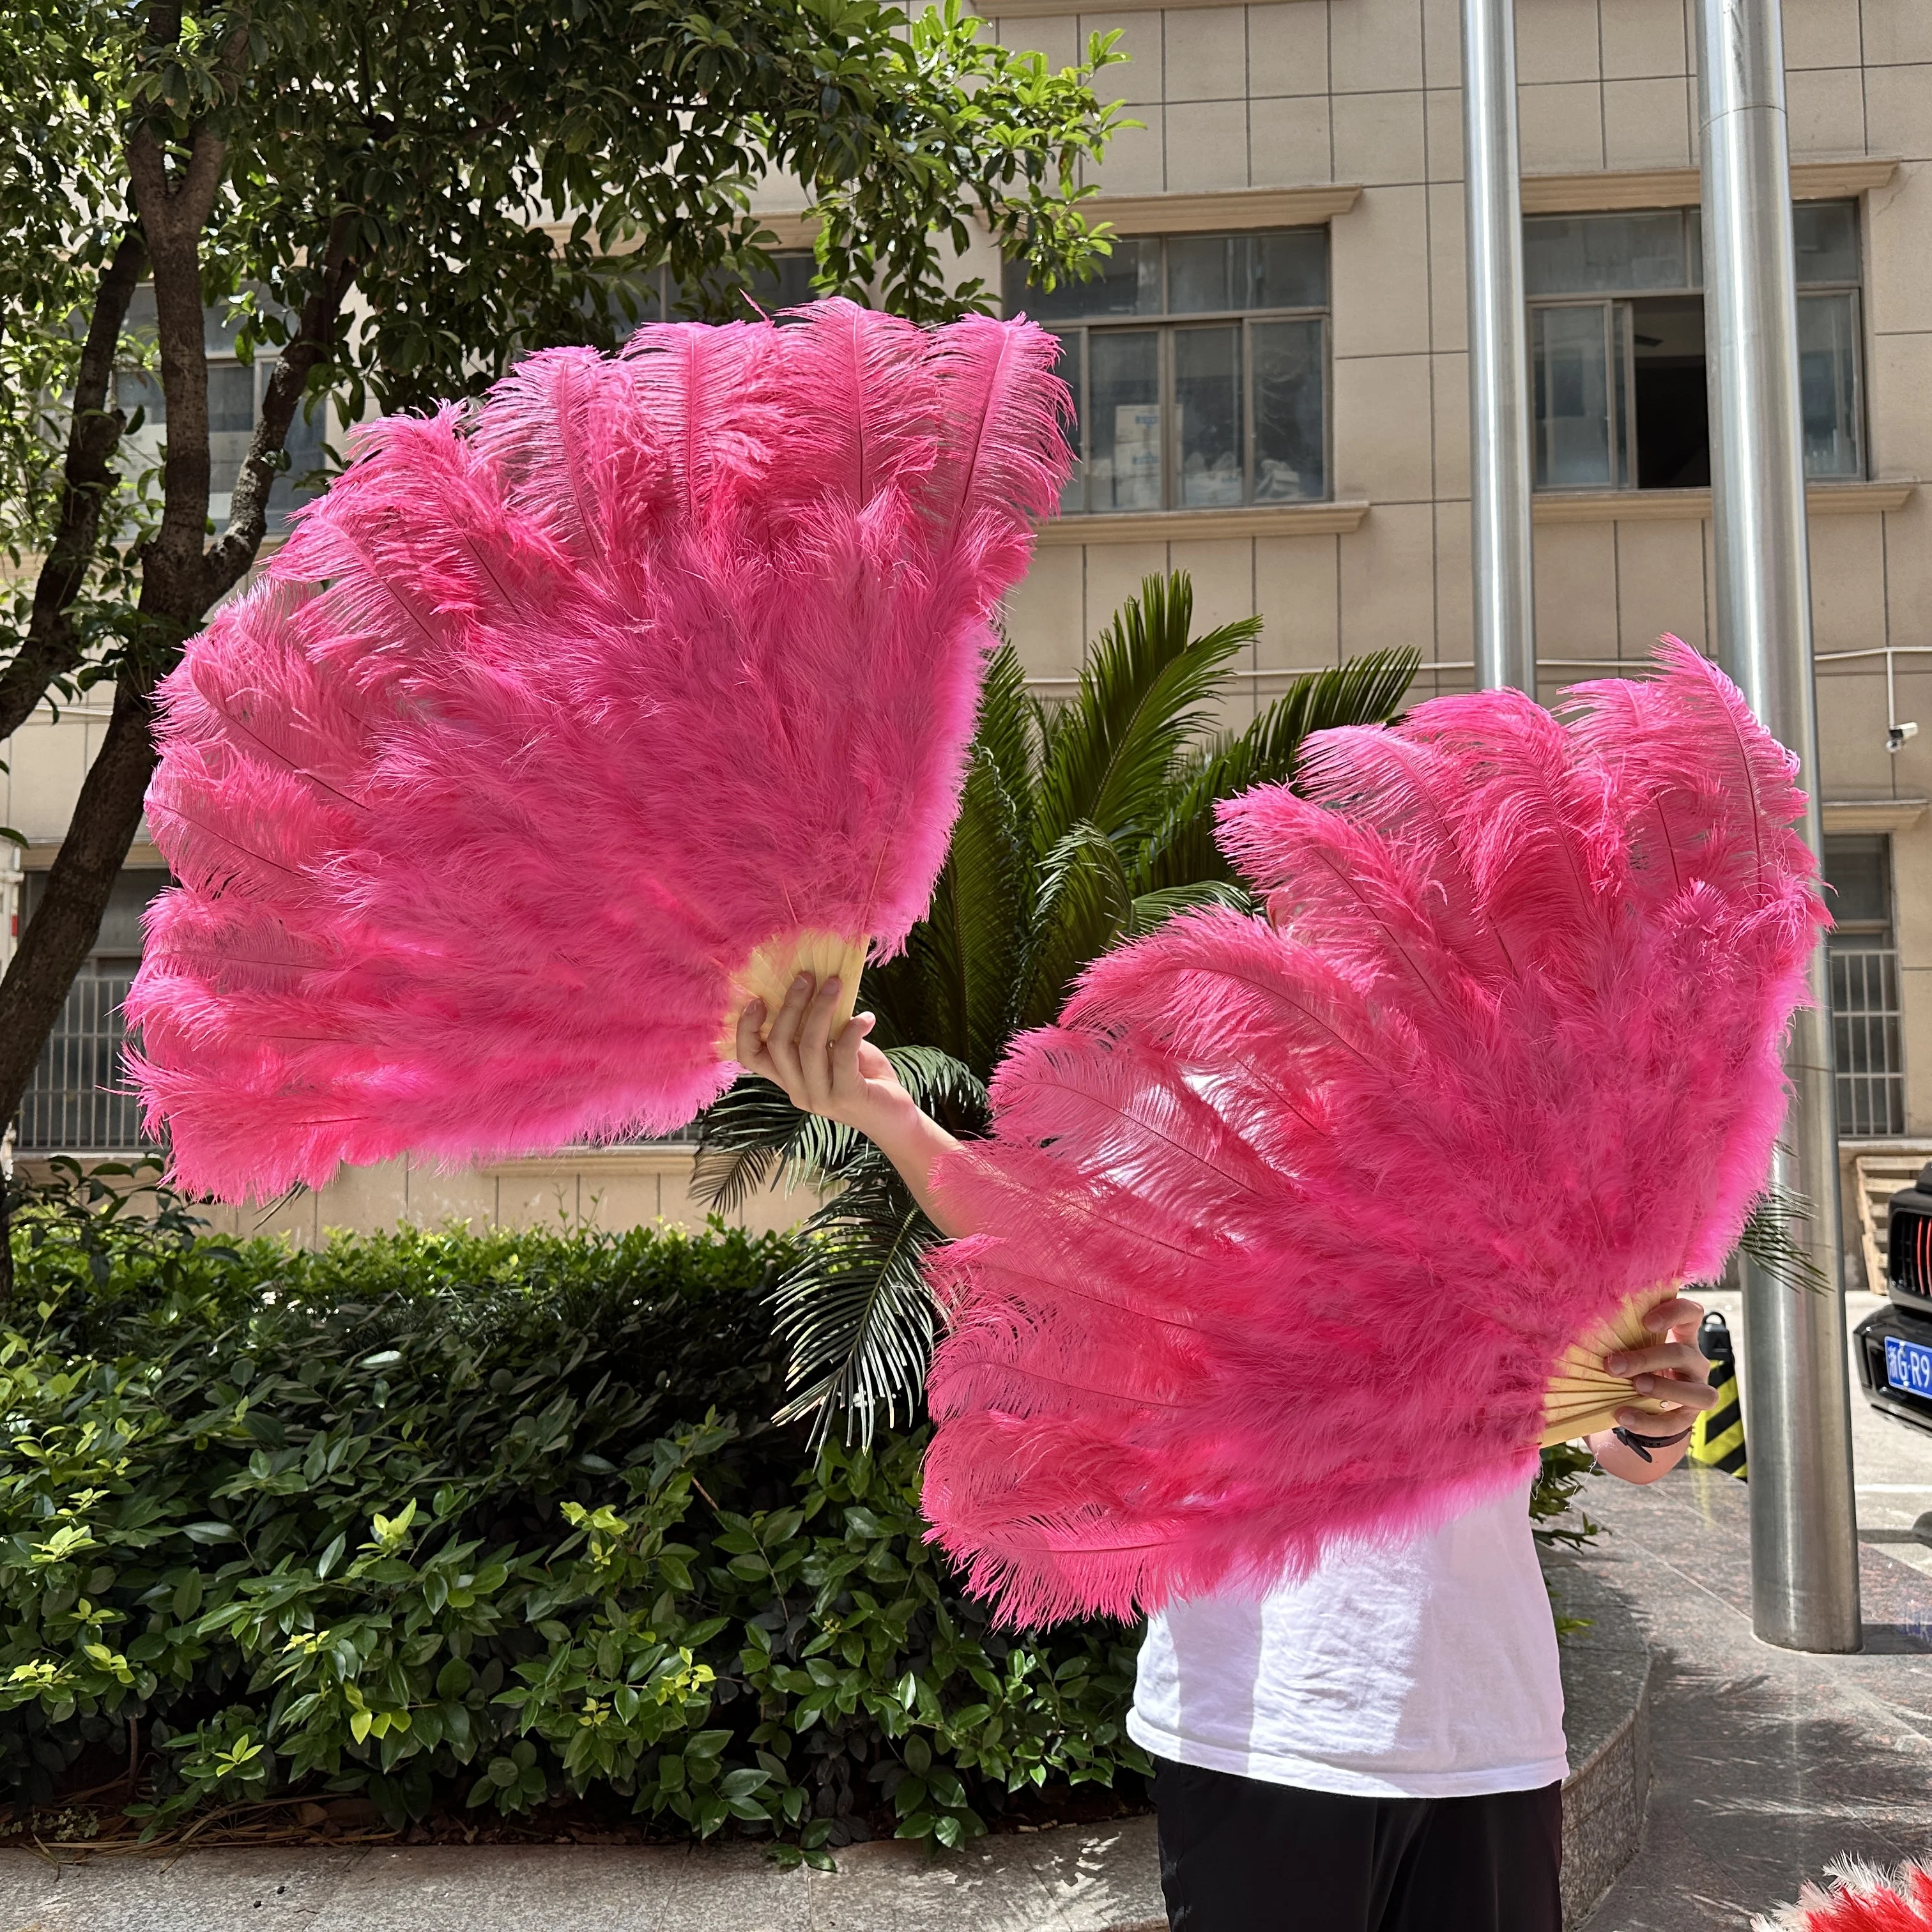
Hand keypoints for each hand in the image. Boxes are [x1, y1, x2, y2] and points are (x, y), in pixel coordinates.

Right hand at [735, 972, 913, 1141]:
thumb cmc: (865, 1077)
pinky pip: (843, 1056)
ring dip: (822, 1008)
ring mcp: (820, 1098)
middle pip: (778, 1043)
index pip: (751, 1057)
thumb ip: (821, 1030)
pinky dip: (853, 1030)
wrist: (894, 1117)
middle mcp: (797, 1091)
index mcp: (788, 1078)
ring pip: (808, 1047)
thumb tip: (817, 987)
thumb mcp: (836, 1051)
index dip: (746, 1028)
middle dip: (791, 1004)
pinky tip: (866, 1018)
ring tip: (836, 985)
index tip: (759, 998)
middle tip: (808, 976)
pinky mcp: (846, 1097)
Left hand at [1603, 1293, 1718, 1434]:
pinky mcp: (1689, 1417)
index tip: (1646, 1321)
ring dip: (1664, 1389)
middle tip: (1615, 1365)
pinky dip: (1649, 1422)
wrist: (1639, 1402)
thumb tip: (1579, 1331)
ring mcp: (1696, 1390)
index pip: (1691, 1314)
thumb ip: (1619, 1339)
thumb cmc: (1632, 1365)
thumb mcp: (1629, 1348)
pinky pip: (1677, 1423)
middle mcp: (1694, 1362)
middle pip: (1682, 1355)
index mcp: (1681, 1337)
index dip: (1674, 1313)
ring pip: (1699, 1392)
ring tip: (1635, 1388)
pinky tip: (1625, 1416)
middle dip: (1647, 1359)